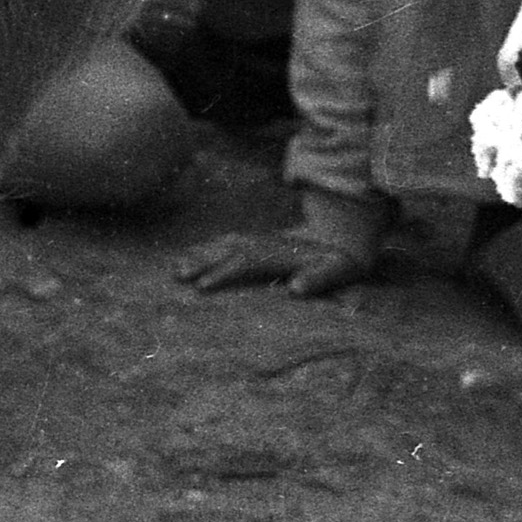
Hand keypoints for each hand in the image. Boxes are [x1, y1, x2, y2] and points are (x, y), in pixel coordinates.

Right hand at [179, 196, 380, 299]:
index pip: (248, 261)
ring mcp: (261, 240)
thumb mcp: (342, 270)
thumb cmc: (343, 260)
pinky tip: (190, 257)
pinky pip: (227, 243)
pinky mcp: (258, 241)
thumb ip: (321, 279)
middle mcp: (268, 244)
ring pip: (224, 244)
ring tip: (174, 270)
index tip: (203, 286)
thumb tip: (296, 289)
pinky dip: (207, 248)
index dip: (225, 272)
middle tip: (177, 276)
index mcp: (283, 253)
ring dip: (200, 255)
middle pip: (229, 250)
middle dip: (202, 262)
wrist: (346, 232)